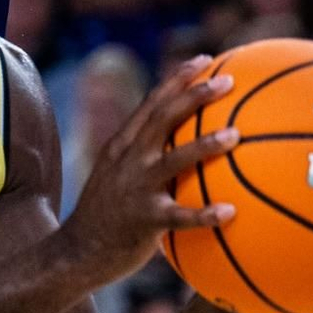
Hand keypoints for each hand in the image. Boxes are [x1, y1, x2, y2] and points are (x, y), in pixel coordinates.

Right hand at [55, 57, 237, 289]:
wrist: (77, 252)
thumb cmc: (108, 215)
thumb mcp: (119, 175)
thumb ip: (147, 158)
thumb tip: (188, 147)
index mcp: (124, 145)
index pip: (153, 102)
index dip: (178, 79)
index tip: (205, 60)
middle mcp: (129, 159)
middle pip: (163, 118)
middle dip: (195, 95)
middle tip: (227, 81)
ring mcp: (135, 188)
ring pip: (173, 160)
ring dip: (205, 145)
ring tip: (235, 135)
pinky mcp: (143, 221)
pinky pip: (178, 216)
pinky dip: (204, 213)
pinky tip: (231, 213)